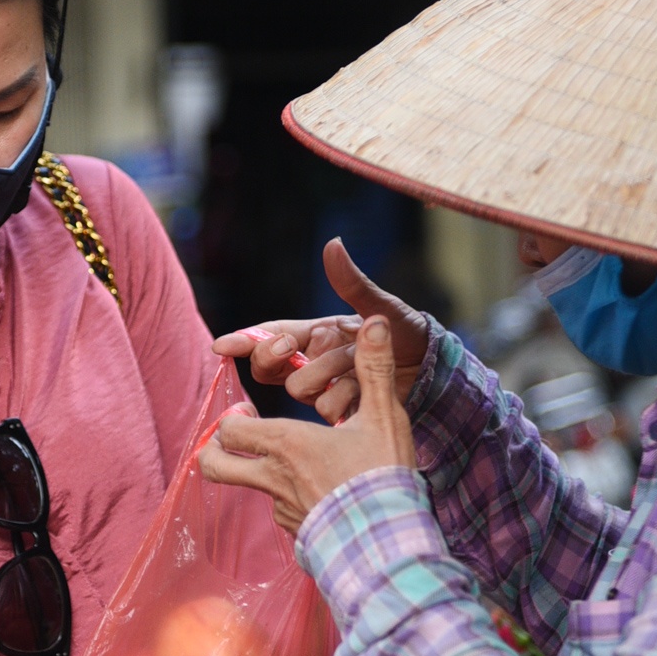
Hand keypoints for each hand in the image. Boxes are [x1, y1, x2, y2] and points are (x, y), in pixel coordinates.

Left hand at [199, 315, 416, 533]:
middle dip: (216, 450)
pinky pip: (281, 513)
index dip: (233, 416)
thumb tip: (375, 322)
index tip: (248, 409)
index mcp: (286, 444)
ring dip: (260, 474)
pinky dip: (290, 500)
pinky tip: (318, 495)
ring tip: (289, 465)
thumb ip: (375, 368)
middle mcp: (273, 478)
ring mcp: (282, 510)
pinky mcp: (297, 535)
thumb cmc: (382, 478)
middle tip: (239, 437)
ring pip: (251, 489)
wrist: (389, 547)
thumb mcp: (383, 417)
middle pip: (215, 466)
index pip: (230, 427)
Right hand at [212, 238, 429, 423]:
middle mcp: (314, 360)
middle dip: (276, 356)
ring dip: (326, 375)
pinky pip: (326, 408)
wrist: (435, 370)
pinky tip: (363, 391)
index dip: (244, 341)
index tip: (222, 347)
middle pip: (270, 367)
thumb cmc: (405, 331)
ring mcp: (325, 387)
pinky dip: (345, 399)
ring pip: (298, 389)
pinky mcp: (340, 410)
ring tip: (356, 367)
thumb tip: (333, 245)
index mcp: (315, 332)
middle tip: (291, 347)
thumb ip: (352, 282)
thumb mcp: (379, 305)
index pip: (269, 334)